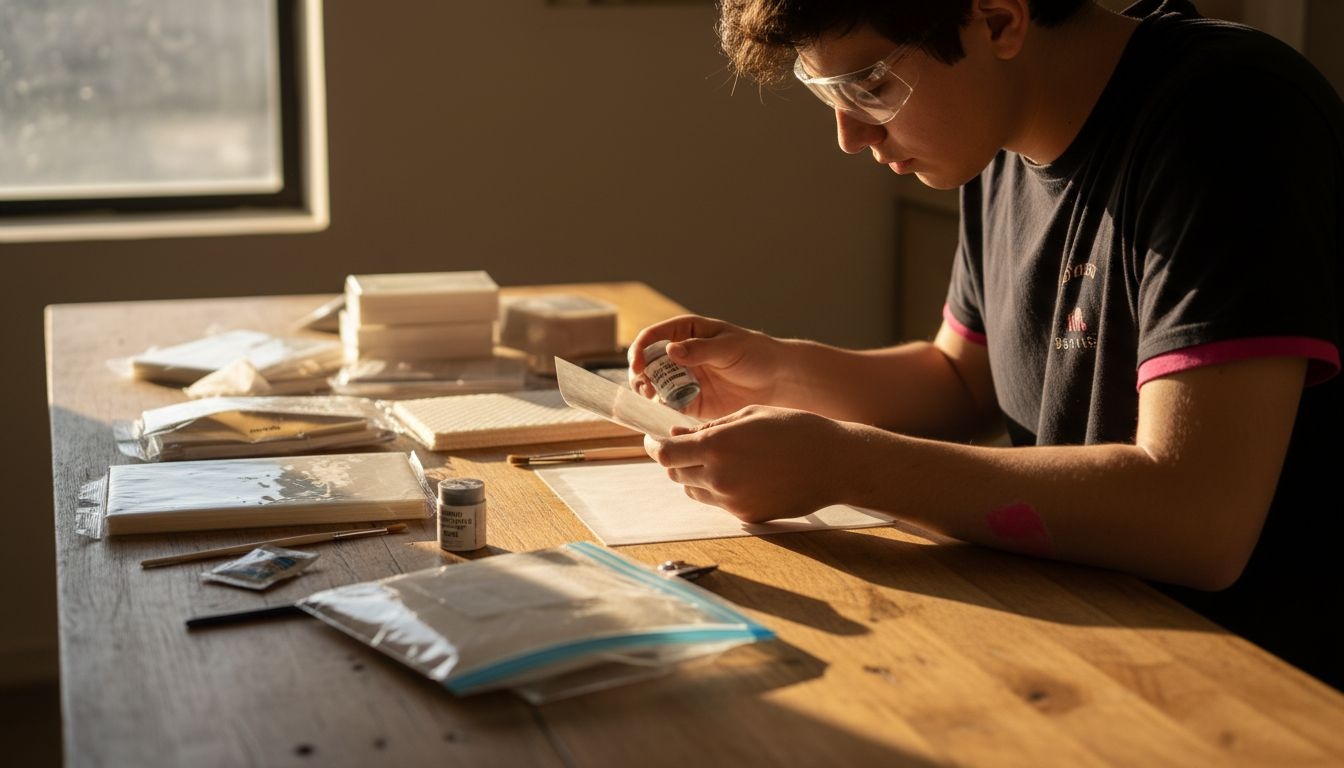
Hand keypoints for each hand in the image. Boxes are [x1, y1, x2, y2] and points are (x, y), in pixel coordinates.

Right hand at [628, 315, 786, 418]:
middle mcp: (679, 355)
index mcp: (686, 332)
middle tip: (646, 387)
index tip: (637, 365)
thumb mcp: (729, 347)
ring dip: (648, 393)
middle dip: (641, 374)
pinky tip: (665, 413)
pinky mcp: (689, 401)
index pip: (653, 336)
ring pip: (653, 385)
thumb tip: (670, 350)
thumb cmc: (755, 353)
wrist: (776, 381)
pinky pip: (668, 406)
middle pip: (647, 363)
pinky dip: (662, 410)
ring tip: (655, 399)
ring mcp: (683, 378)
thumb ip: (700, 349)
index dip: (640, 349)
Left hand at [645, 405, 849, 522]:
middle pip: (674, 473)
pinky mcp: (746, 516)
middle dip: (676, 459)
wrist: (835, 463)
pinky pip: (718, 503)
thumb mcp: (750, 415)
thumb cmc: (795, 430)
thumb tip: (678, 435)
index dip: (653, 446)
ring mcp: (732, 500)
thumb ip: (710, 428)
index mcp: (718, 445)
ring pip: (693, 490)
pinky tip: (742, 474)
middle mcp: (719, 476)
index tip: (653, 440)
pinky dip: (719, 489)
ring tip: (720, 459)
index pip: (665, 453)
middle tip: (688, 446)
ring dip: (695, 475)